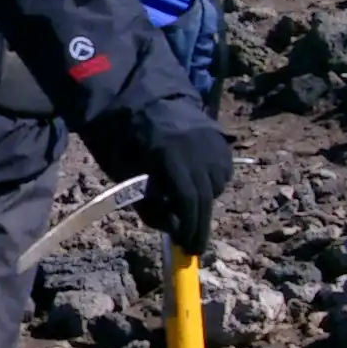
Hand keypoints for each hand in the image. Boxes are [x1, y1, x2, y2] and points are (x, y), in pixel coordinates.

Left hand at [137, 118, 232, 256]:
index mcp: (169, 153)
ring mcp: (213, 144)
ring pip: (216, 188)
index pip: (187, 198)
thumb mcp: (124, 170)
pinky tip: (194, 183)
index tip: (187, 247)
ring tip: (185, 207)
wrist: (146, 100)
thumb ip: (146, 201)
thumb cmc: (128, 139)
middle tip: (194, 247)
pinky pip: (222, 174)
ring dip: (203, 204)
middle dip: (199, 227)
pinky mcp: (222, 142)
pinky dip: (211, 185)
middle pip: (205, 198)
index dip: (188, 226)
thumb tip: (171, 229)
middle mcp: (197, 148)